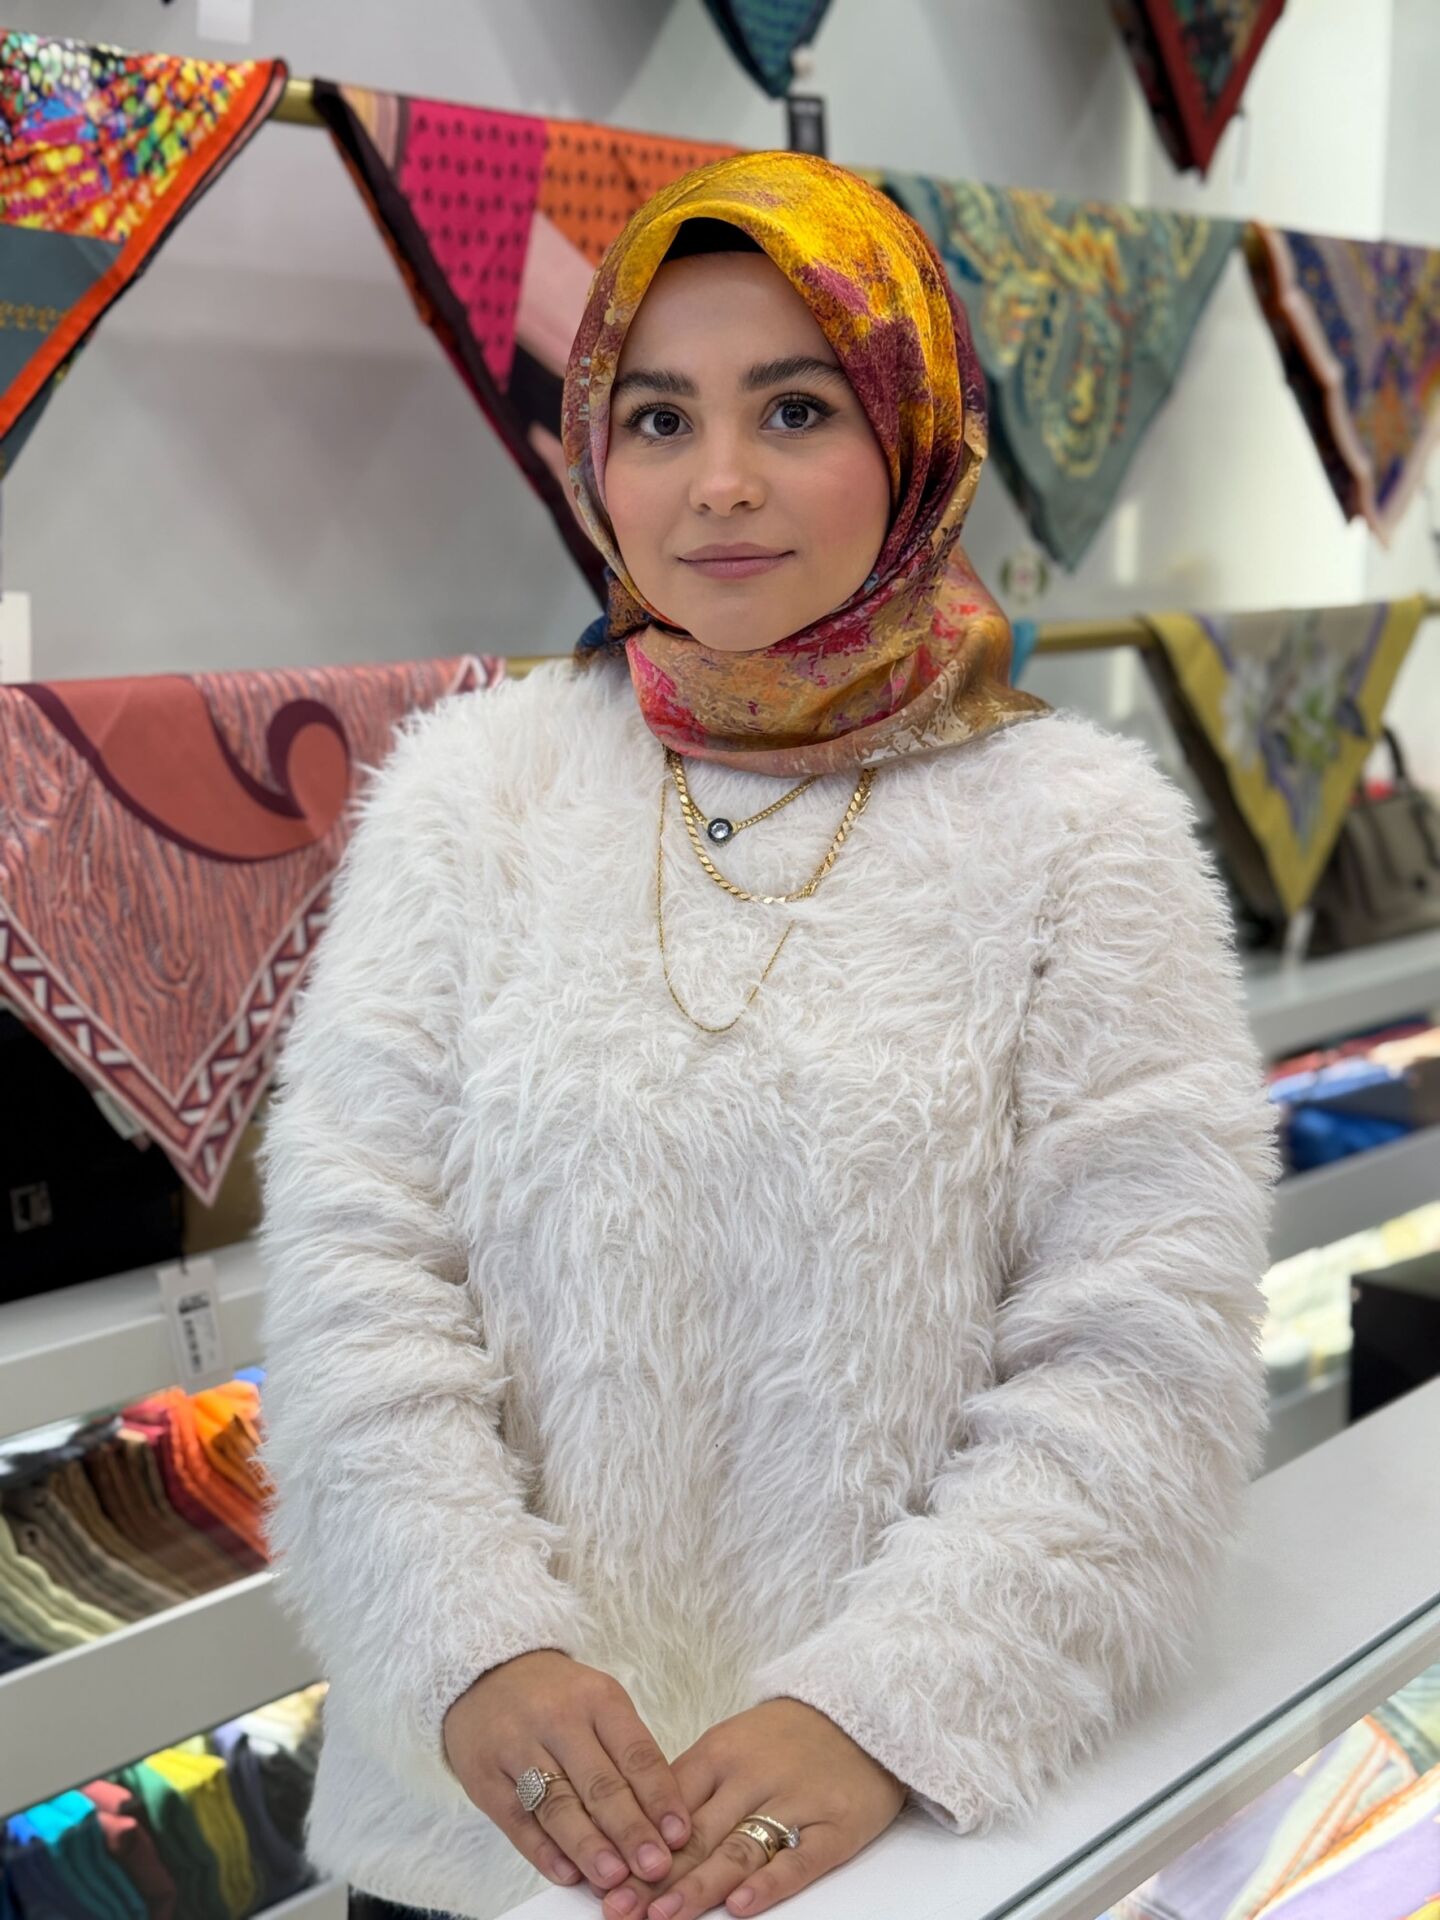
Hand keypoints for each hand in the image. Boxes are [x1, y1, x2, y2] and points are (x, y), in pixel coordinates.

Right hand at [442, 1650, 693, 1896]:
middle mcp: (558, 1720)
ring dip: (589, 1846)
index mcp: (598, 1699)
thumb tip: (660, 1822)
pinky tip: (567, 1873)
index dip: (660, 1797)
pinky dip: (543, 1850)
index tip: (680, 1835)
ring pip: (559, 1804)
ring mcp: (518, 1747)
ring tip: (614, 1879)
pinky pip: (517, 1819)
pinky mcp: (486, 1777)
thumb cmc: (558, 1699)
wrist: (487, 1676)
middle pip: (600, 1783)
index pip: (635, 1753)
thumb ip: (627, 1756)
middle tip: (655, 1867)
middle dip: (630, 1830)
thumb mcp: (599, 1705)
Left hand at [593, 1699, 906, 1919]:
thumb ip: (691, 1786)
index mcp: (720, 1754)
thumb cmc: (786, 1738)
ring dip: (698, 1886)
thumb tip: (637, 1832)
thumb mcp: (732, 1745)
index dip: (635, 1847)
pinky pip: (799, 1859)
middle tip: (621, 1910)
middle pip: (697, 1834)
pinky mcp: (835, 1826)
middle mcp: (752, 1777)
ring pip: (739, 1848)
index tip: (606, 1882)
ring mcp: (795, 1801)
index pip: (668, 1806)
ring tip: (663, 1916)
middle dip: (655, 1876)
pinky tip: (742, 1904)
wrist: (864, 1710)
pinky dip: (770, 1882)